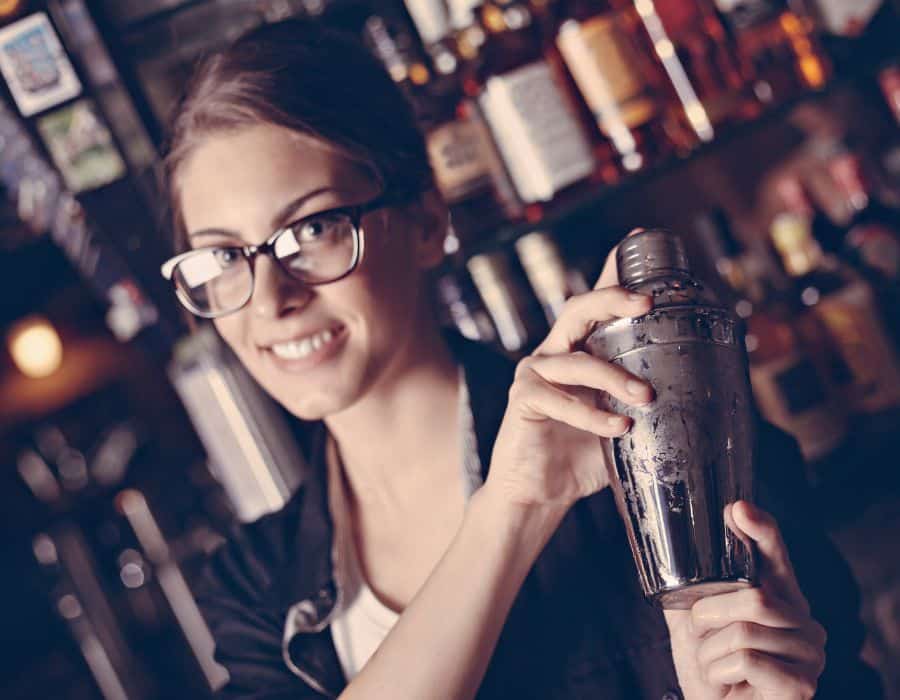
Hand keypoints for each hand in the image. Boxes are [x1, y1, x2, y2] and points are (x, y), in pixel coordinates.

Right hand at [483, 239, 653, 509]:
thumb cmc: (582, 455)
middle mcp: (554, 353)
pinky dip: (592, 414)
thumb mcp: (622, 422)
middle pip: (578, 310)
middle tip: (646, 303)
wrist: (540, 492)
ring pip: (576, 360)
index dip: (615, 268)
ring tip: (646, 398)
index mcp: (579, 350)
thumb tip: (710, 398)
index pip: (596, 301)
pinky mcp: (522, 401)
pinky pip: (558, 399)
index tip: (642, 238)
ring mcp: (534, 374)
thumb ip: (645, 403)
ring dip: (614, 377)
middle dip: (612, 299)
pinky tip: (619, 427)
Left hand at [665, 501, 826, 699]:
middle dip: (710, 617)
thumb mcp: (694, 625)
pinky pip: (747, 660)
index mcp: (779, 596)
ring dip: (711, 652)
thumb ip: (687, 591)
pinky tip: (728, 684)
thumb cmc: (711, 670)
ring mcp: (809, 654)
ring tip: (716, 665)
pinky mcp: (801, 685)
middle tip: (703, 636)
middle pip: (755, 597)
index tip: (738, 509)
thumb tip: (664, 552)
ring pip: (745, 631)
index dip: (761, 529)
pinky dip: (720, 671)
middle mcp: (804, 620)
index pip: (775, 553)